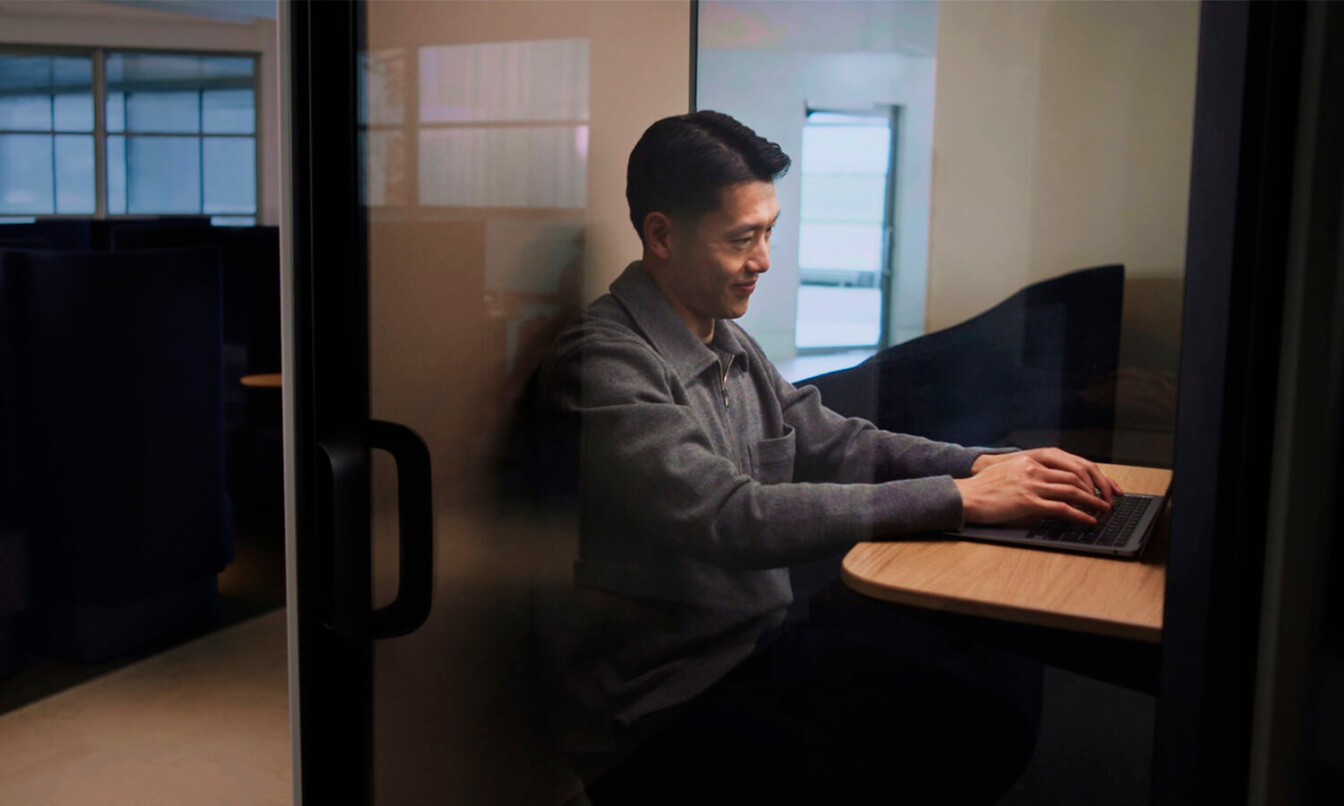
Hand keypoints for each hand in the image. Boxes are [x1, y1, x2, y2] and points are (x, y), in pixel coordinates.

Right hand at [959, 449, 1123, 525]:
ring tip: (1104, 510)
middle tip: (1108, 498)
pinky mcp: (1029, 503)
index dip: (1090, 475)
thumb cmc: (984, 487)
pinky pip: (1062, 509)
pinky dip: (1079, 515)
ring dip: (1093, 501)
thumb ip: (1030, 475)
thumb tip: (1049, 488)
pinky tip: (1088, 521)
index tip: (1101, 484)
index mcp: (1030, 459)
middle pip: (1076, 476)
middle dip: (1097, 488)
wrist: (966, 496)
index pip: (1069, 463)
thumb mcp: (1009, 472)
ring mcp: (1032, 485)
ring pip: (1073, 491)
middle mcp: (1034, 468)